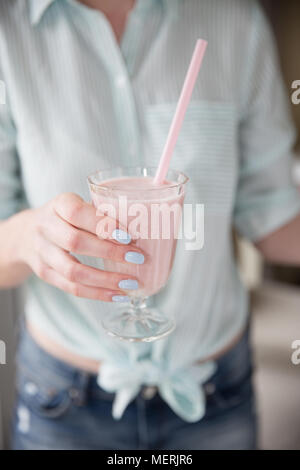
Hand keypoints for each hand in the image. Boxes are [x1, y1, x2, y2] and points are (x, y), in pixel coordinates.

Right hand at [17, 193, 143, 300]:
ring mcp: (42, 252)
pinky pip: (71, 287)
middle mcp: (46, 227)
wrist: (27, 233)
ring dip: (105, 279)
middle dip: (109, 253)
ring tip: (131, 283)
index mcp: (59, 204)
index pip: (78, 212)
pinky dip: (97, 293)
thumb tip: (150, 216)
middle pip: (75, 242)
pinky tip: (117, 295)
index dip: (103, 225)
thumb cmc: (67, 217)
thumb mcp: (80, 204)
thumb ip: (105, 210)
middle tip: (138, 258)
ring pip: (72, 270)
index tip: (129, 235)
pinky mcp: (44, 273)